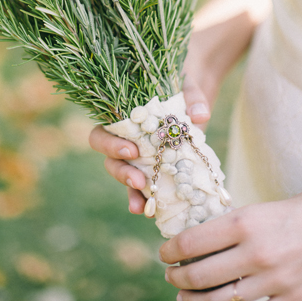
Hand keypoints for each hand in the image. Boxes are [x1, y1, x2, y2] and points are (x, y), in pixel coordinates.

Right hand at [88, 76, 212, 214]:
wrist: (193, 104)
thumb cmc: (181, 90)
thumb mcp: (186, 88)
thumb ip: (192, 97)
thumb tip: (199, 115)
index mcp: (120, 117)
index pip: (101, 133)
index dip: (111, 144)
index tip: (132, 150)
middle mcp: (123, 139)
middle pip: (109, 159)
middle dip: (120, 171)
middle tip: (138, 180)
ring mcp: (136, 158)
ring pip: (123, 176)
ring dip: (131, 191)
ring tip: (144, 205)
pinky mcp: (152, 171)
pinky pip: (142, 189)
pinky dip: (145, 201)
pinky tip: (151, 212)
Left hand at [160, 179, 301, 300]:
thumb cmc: (293, 214)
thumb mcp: (255, 212)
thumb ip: (225, 230)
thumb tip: (189, 246)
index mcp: (243, 223)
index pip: (190, 243)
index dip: (169, 252)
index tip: (164, 255)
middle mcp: (257, 253)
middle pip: (199, 276)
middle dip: (177, 279)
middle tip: (171, 276)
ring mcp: (276, 280)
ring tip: (185, 298)